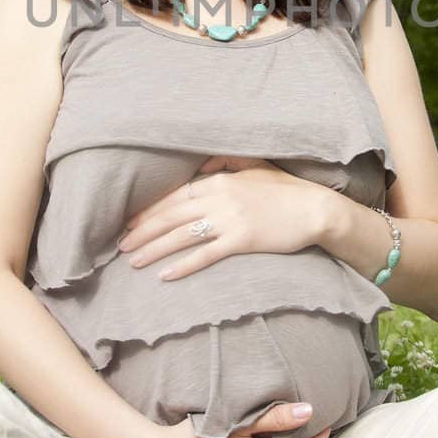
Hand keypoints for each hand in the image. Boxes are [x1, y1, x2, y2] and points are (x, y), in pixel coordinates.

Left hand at [117, 155, 322, 280]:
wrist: (315, 209)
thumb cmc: (286, 190)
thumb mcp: (255, 166)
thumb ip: (226, 162)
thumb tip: (204, 165)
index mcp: (219, 180)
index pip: (175, 196)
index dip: (150, 210)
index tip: (131, 222)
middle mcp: (219, 198)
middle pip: (171, 216)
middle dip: (143, 231)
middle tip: (122, 245)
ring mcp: (230, 220)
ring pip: (182, 236)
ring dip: (154, 249)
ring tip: (134, 262)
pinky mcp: (242, 240)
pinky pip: (205, 255)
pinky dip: (183, 265)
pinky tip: (165, 275)